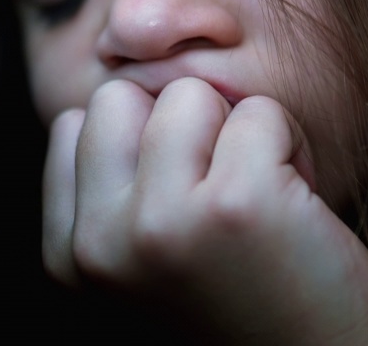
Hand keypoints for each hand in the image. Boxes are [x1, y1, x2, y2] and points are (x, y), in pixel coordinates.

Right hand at [42, 77, 367, 345]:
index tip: (184, 209)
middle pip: (124, 95)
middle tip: (224, 194)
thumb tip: (123, 66)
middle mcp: (102, 242)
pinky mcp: (237, 206)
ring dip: (240, 134)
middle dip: (183, 128)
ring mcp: (164, 223)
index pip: (78, 124)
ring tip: (260, 200)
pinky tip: (297, 210)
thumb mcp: (143, 257)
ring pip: (191, 93)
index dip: (146, 147)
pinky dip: (292, 147)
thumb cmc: (240, 302)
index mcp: (71, 256)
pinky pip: (262, 112)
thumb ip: (116, 186)